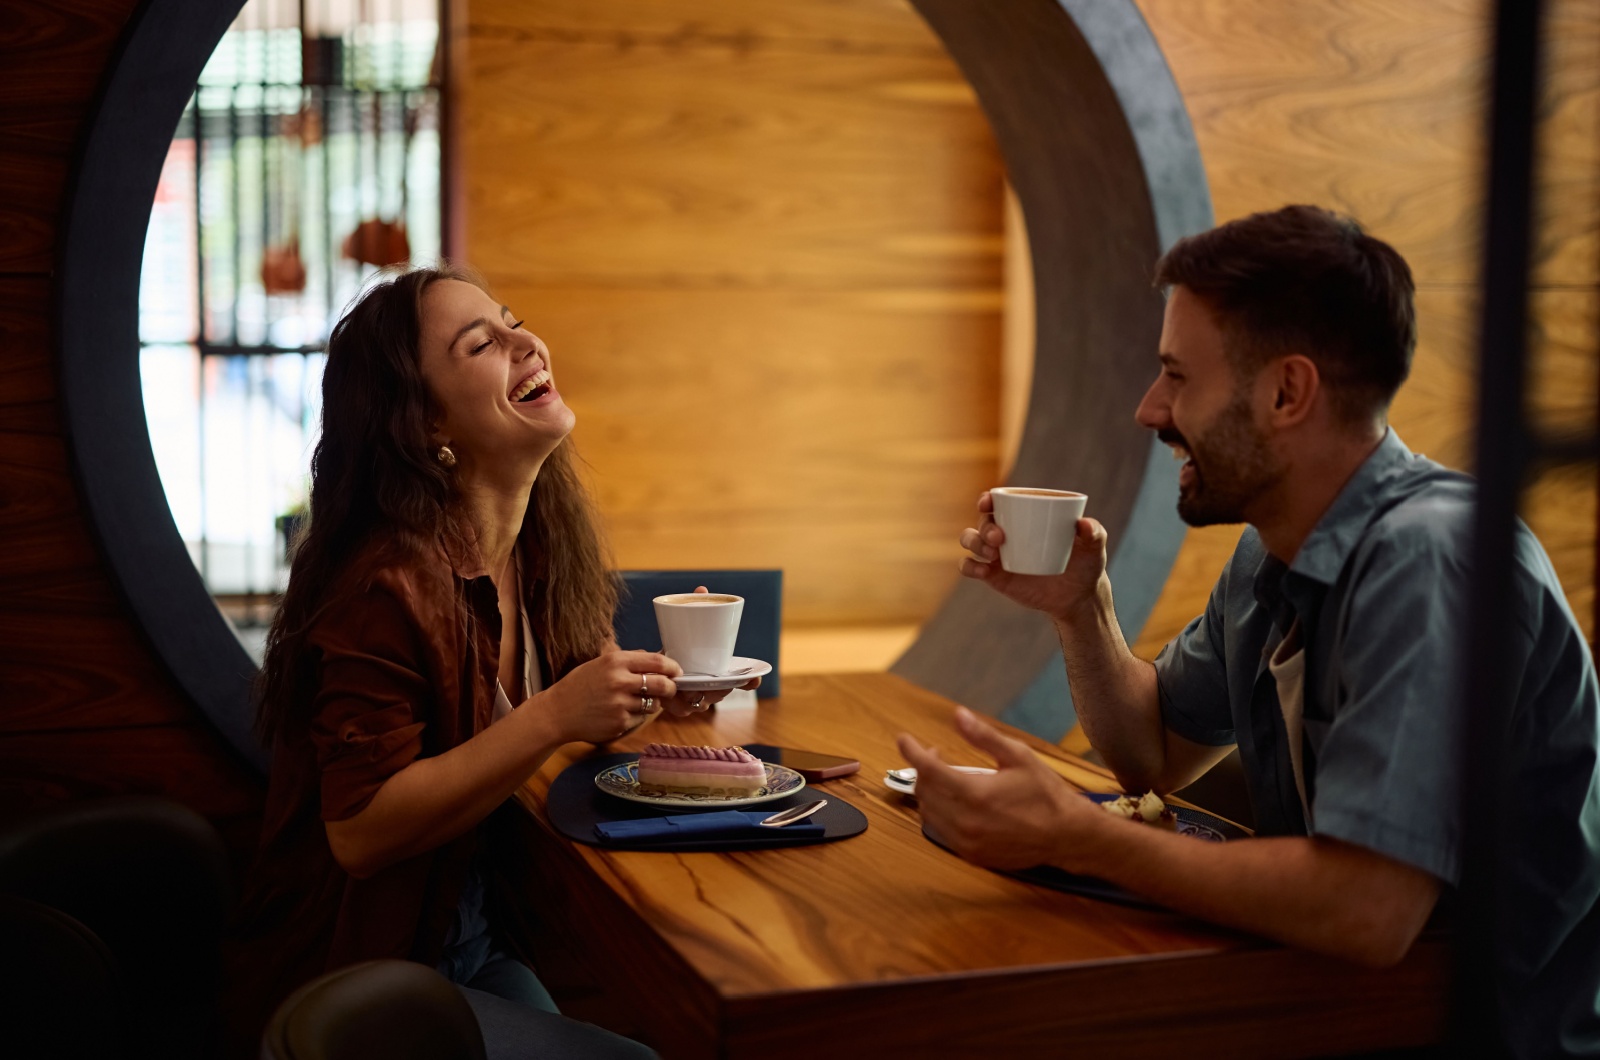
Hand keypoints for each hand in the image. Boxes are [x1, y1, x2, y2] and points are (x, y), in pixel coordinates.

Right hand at [534, 649, 682, 743]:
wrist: (557, 712)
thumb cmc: (580, 685)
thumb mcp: (600, 663)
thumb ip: (629, 660)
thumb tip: (657, 658)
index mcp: (615, 662)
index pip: (656, 661)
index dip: (672, 666)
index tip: (676, 671)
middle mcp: (619, 682)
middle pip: (662, 684)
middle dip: (671, 687)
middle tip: (670, 688)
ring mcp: (620, 704)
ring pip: (653, 704)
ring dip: (652, 703)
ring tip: (637, 701)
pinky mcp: (620, 723)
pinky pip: (640, 719)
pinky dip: (636, 716)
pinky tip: (620, 712)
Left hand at [645, 584, 759, 716]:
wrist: (652, 669)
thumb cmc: (676, 648)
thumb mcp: (686, 629)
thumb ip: (696, 611)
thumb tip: (702, 589)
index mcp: (720, 673)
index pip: (742, 680)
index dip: (752, 680)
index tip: (756, 678)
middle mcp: (712, 690)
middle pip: (723, 693)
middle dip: (721, 689)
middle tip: (716, 681)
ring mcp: (696, 701)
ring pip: (704, 703)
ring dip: (700, 697)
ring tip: (692, 688)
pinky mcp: (677, 707)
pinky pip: (682, 709)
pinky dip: (678, 704)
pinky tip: (673, 698)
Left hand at [895, 707, 1104, 871]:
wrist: (1066, 836)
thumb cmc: (1045, 793)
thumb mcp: (1018, 756)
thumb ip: (983, 736)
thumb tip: (957, 714)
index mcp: (975, 794)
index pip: (928, 770)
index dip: (912, 751)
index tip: (904, 738)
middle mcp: (965, 822)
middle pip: (924, 791)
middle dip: (923, 768)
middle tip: (937, 754)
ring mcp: (966, 842)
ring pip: (929, 813)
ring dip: (929, 791)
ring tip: (946, 777)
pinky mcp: (971, 855)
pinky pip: (941, 831)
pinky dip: (939, 812)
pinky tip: (955, 801)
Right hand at [958, 492, 1108, 621]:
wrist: (1077, 597)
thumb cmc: (1085, 564)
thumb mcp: (1094, 548)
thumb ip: (1094, 533)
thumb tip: (1084, 524)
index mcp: (1025, 515)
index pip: (999, 501)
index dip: (987, 498)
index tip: (988, 502)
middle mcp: (1006, 531)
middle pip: (984, 520)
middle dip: (985, 526)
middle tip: (1000, 538)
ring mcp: (997, 553)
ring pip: (970, 540)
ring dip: (975, 543)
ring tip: (993, 554)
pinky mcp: (992, 575)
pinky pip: (969, 566)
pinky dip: (970, 566)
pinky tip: (982, 571)